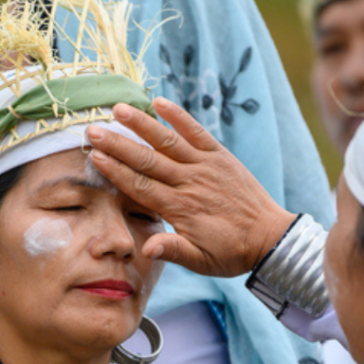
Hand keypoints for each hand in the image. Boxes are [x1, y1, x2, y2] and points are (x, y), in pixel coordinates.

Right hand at [86, 97, 295, 276]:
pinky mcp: (220, 156)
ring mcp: (206, 166)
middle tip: (92, 130)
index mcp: (181, 208)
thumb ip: (173, 251)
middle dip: (118, 144)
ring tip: (118, 109)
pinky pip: (197, 132)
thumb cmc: (231, 253)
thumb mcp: (200, 261)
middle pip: (147, 159)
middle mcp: (191, 182)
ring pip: (168, 140)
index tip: (95, 156)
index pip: (140, 185)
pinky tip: (160, 102)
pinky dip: (179, 116)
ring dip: (142, 123)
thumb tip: (146, 249)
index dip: (116, 170)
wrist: (270, 238)